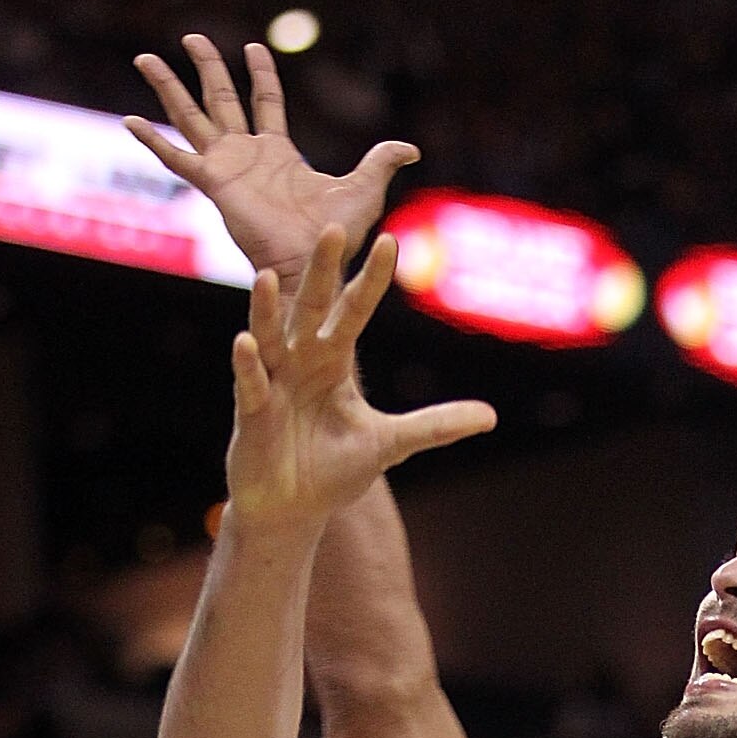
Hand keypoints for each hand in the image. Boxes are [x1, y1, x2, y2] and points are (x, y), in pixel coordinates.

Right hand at [127, 34, 418, 289]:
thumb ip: (381, 162)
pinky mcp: (214, 183)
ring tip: (145, 57)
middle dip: (207, 67)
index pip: (265, 102)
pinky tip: (129, 120)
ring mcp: (226, 167)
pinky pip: (177, 159)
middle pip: (221, 98)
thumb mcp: (365, 188)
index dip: (260, 73)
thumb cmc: (336, 236)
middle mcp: (246, 155)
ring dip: (168, 87)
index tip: (253, 46)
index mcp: (277, 153)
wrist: (313, 262)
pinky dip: (153, 140)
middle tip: (191, 36)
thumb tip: (412, 149)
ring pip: (190, 116)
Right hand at [227, 228, 493, 534]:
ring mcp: (274, 382)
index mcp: (333, 360)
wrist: (293, 508)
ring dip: (268, 309)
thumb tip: (491, 416)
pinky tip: (245, 343)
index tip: (392, 242)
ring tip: (267, 278)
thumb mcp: (390, 444)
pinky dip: (248, 364)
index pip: (355, 310)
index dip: (372, 280)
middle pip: (312, 307)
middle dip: (321, 272)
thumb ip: (435, 425)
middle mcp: (301, 360)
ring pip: (271, 336)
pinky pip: (250, 383)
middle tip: (332, 229)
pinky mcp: (252, 412)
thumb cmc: (334, 469)